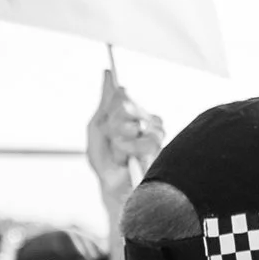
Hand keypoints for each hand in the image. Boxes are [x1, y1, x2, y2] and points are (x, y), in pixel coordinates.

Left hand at [85, 70, 163, 223]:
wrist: (113, 187)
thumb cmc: (105, 161)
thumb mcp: (97, 129)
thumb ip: (105, 102)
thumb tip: (108, 73)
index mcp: (131, 111)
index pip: (120, 94)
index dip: (110, 107)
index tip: (105, 122)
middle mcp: (145, 118)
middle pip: (125, 104)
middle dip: (111, 125)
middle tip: (111, 140)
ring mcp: (155, 132)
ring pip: (135, 122)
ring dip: (120, 140)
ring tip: (119, 153)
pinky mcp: (161, 147)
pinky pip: (146, 139)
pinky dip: (130, 150)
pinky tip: (127, 159)